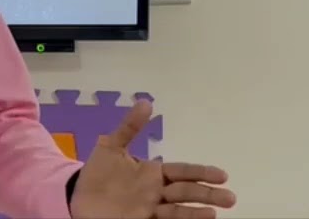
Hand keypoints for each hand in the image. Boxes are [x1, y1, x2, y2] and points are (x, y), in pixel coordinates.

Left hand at [68, 100, 235, 218]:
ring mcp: (150, 209)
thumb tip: (146, 101)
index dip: (201, 173)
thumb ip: (129, 127)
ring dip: (198, 211)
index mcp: (152, 173)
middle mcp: (156, 192)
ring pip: (179, 210)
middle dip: (207, 194)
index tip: (222, 175)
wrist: (78, 199)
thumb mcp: (110, 147)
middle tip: (230, 198)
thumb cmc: (97, 174)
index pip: (182, 171)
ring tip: (216, 212)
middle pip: (186, 192)